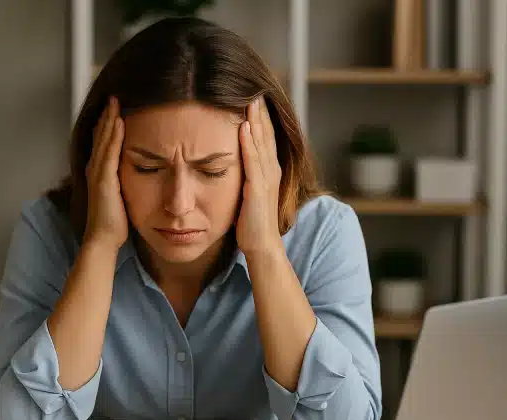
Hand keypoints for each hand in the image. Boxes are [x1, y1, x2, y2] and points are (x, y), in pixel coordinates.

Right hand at [83, 96, 127, 252]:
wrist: (103, 239)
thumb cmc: (113, 223)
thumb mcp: (121, 196)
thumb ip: (124, 183)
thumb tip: (138, 175)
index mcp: (100, 172)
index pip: (104, 142)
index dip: (108, 124)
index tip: (116, 108)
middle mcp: (95, 168)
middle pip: (101, 135)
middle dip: (107, 115)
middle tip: (114, 96)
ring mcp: (98, 172)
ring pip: (104, 139)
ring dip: (110, 118)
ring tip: (115, 101)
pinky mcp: (104, 178)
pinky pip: (110, 151)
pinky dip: (113, 134)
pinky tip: (118, 121)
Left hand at [236, 96, 282, 255]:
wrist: (262, 246)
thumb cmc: (253, 223)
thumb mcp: (250, 192)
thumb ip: (247, 175)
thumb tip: (236, 161)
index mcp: (269, 170)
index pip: (265, 137)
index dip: (261, 116)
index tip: (253, 95)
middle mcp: (271, 170)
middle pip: (266, 133)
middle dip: (260, 111)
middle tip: (254, 86)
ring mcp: (266, 179)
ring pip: (261, 143)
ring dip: (255, 120)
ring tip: (250, 98)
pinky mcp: (258, 189)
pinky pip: (253, 162)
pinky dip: (249, 143)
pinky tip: (243, 128)